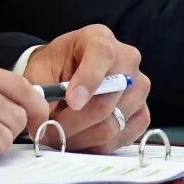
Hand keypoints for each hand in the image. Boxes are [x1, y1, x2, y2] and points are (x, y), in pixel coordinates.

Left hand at [23, 24, 148, 154]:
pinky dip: (98, 144)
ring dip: (82, 136)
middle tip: (50, 132)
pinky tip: (80, 139)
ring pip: (113, 123)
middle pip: (106, 99)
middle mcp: (127, 60)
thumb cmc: (54, 66)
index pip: (102, 55)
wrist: (69, 72)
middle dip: (74, 121)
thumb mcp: (40, 68)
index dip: (87, 81)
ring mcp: (140, 87)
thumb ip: (41, 88)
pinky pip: (123, 137)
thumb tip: (45, 119)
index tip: (71, 102)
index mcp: (99, 38)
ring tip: (60, 136)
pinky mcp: (143, 112)